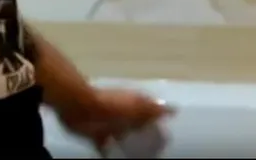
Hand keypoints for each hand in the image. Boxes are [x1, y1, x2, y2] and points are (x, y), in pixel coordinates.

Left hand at [56, 87, 173, 151]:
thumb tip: (174, 109)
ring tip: (137, 154)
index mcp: (134, 102)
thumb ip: (154, 109)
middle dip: (143, 132)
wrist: (81, 107)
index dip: (158, 119)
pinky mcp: (97, 133)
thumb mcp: (137, 106)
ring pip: (122, 134)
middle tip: (153, 147)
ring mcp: (109, 122)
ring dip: (128, 142)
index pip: (150, 110)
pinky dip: (110, 151)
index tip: (166, 129)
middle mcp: (123, 111)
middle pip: (136, 123)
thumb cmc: (112, 106)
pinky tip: (114, 156)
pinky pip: (105, 145)